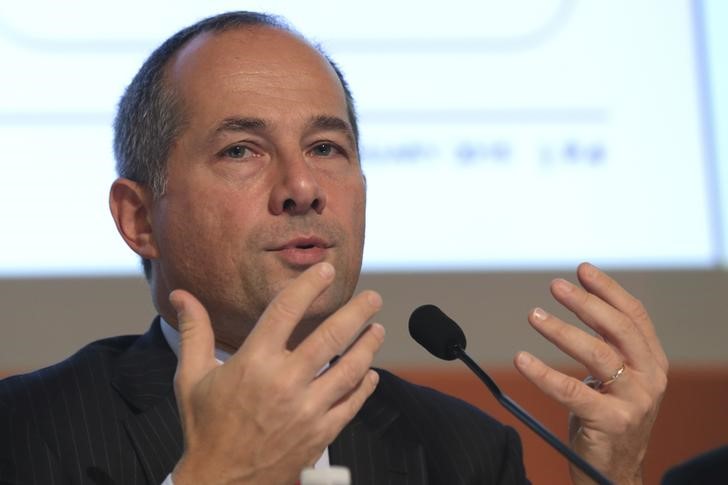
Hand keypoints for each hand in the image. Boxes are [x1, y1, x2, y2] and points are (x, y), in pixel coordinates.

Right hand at [169, 262, 384, 484]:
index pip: (287, 310)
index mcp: (254, 362)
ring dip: (368, 346)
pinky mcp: (321, 433)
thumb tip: (182, 295)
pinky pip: (351, 404)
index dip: (310, 285)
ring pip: (350, 369)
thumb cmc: (205, 428)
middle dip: (357, 312)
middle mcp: (285, 382)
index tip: (327, 270)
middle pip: (331, 337)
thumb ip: (195, 332)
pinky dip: (365, 386)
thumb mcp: (191, 378)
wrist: (219, 484)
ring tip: (378, 329)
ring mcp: (307, 409)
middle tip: (373, 298)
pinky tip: (371, 373)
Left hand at [513, 263, 667, 484]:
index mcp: (652, 361)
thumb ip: (608, 345)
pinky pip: (572, 391)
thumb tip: (579, 300)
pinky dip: (543, 373)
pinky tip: (522, 359)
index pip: (635, 316)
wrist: (614, 473)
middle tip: (555, 285)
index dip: (609, 289)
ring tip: (534, 315)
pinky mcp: (611, 422)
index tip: (582, 269)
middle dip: (586, 303)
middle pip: (618, 329)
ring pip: (597, 354)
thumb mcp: (617, 378)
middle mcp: (650, 378)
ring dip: (562, 331)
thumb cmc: (609, 418)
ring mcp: (634, 401)